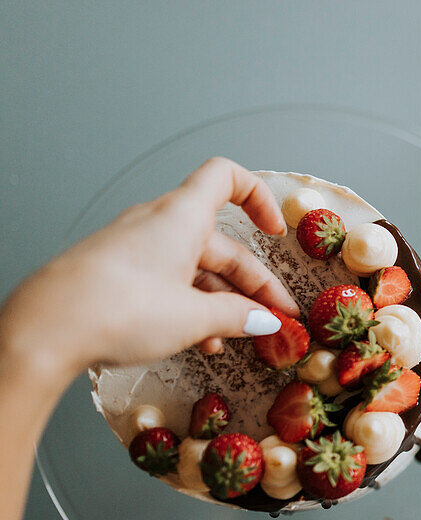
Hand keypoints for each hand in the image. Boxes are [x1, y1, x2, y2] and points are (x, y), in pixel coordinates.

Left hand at [0, 157, 298, 383]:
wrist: (44, 331)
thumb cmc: (117, 309)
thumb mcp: (193, 318)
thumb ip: (237, 316)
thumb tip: (265, 321)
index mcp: (181, 217)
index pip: (227, 178)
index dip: (258, 198)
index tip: (276, 232)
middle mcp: (157, 225)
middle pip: (219, 243)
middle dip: (252, 282)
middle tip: (274, 317)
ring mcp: (135, 250)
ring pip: (194, 268)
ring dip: (223, 301)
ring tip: (240, 337)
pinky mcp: (116, 276)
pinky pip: (167, 283)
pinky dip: (191, 306)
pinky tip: (202, 341)